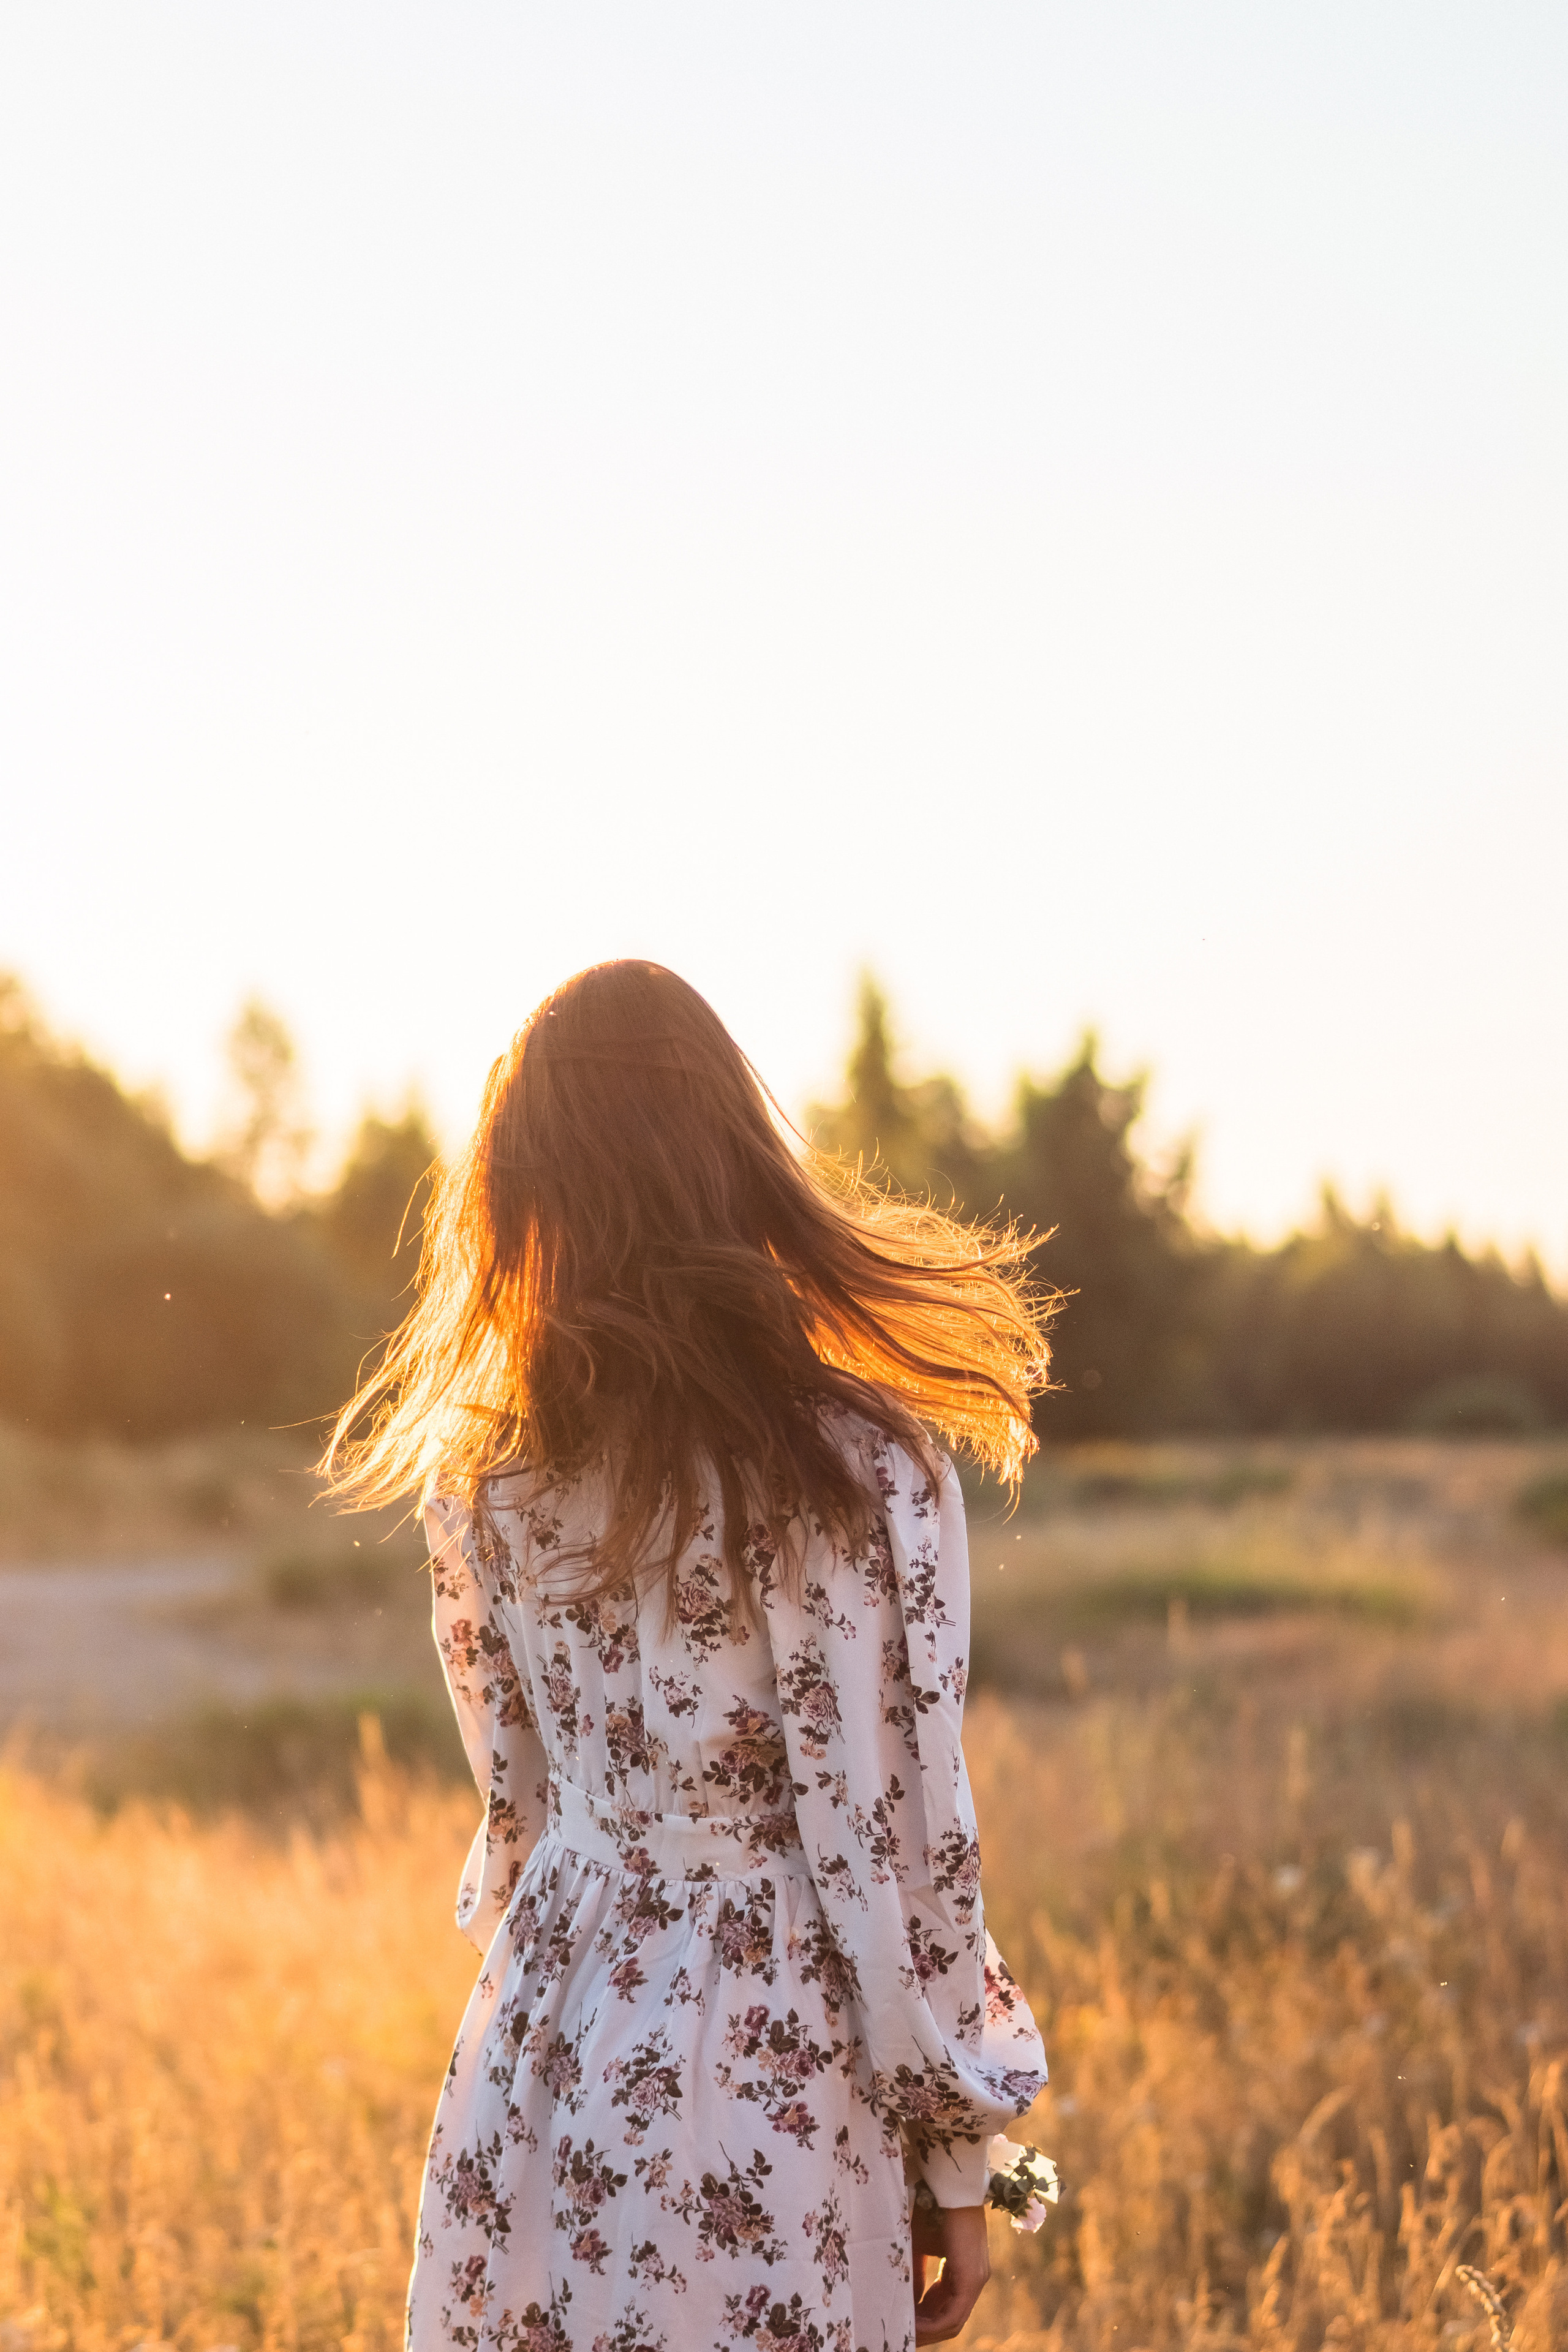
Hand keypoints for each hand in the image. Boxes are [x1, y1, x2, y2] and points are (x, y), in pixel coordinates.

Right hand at [912, 2198, 990, 2344]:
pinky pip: (953, 2315)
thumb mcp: (920, 2248)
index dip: (924, 2320)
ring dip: (927, 2331)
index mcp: (964, 2273)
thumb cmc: (932, 2210)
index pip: (946, 2308)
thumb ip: (917, 2275)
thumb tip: (907, 2301)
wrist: (947, 2188)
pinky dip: (932, 2324)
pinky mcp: (972, 2279)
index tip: (903, 2324)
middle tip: (901, 2335)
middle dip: (924, 2331)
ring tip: (904, 2333)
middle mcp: (974, 2280)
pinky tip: (913, 2325)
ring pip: (952, 2322)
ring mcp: (976, 2281)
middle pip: (950, 2321)